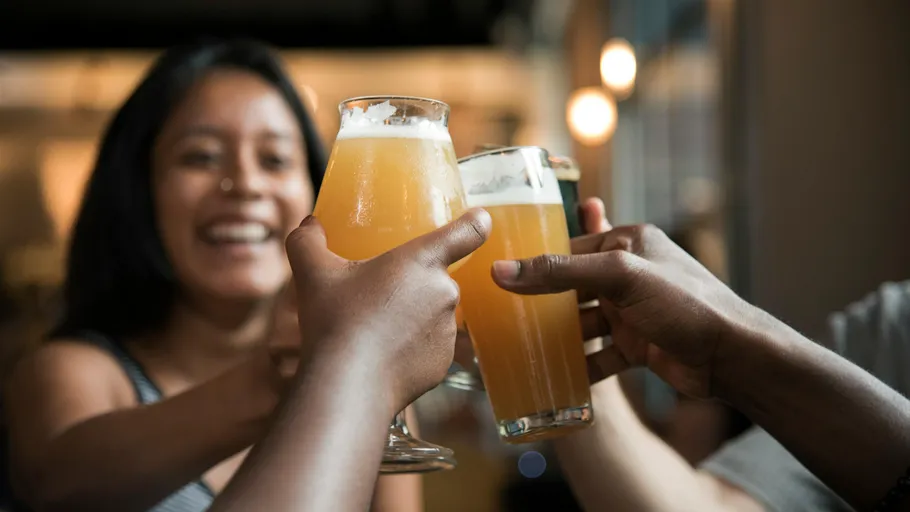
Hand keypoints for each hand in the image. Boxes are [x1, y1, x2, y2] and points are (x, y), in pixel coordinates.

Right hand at [286, 210, 490, 412]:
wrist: (348, 384)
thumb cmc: (335, 321)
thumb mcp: (313, 273)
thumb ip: (307, 240)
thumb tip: (309, 224)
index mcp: (422, 262)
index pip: (466, 232)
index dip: (475, 222)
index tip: (480, 219)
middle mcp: (444, 292)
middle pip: (436, 279)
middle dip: (411, 285)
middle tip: (376, 297)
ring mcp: (447, 331)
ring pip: (432, 315)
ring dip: (412, 317)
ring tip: (374, 329)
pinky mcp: (444, 363)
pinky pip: (430, 347)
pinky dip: (412, 349)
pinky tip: (382, 355)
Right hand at [492, 211, 752, 398]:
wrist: (733, 357)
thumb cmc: (685, 303)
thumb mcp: (619, 277)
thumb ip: (561, 273)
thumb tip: (503, 271)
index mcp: (628, 243)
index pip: (570, 248)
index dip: (536, 262)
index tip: (498, 278)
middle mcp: (629, 275)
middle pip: (572, 288)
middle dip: (541, 304)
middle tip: (502, 318)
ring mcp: (633, 312)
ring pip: (583, 324)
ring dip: (558, 339)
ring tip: (520, 350)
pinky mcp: (638, 346)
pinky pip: (599, 354)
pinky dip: (580, 366)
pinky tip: (555, 378)